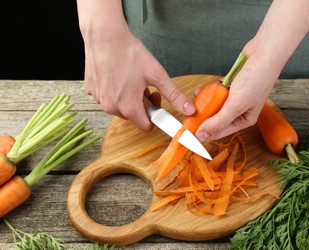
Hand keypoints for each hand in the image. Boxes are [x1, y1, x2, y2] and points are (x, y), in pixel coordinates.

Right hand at [77, 0, 194, 131]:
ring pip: (119, 107)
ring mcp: (99, 99)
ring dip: (127, 98)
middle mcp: (111, 107)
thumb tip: (189, 110)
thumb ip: (174, 95)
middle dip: (141, 105)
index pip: (145, 127)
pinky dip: (114, 90)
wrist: (105, 35)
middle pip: (132, 116)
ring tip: (131, 79)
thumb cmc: (129, 53)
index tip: (156, 102)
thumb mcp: (157, 75)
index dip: (154, 116)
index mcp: (129, 107)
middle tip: (146, 86)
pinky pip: (106, 97)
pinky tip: (117, 75)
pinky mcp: (91, 90)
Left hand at [195, 50, 273, 141]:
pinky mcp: (232, 85)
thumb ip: (218, 122)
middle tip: (187, 120)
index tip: (188, 136)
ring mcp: (236, 96)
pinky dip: (208, 91)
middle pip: (217, 119)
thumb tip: (202, 136)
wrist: (265, 52)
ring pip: (215, 105)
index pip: (221, 132)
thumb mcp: (235, 105)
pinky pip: (216, 92)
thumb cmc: (256, 79)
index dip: (205, 134)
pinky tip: (200, 91)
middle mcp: (241, 109)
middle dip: (203, 118)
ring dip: (204, 104)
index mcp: (245, 119)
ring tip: (193, 106)